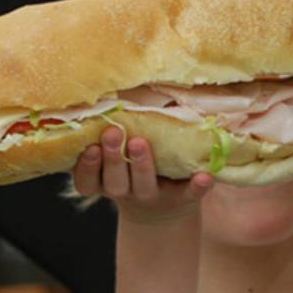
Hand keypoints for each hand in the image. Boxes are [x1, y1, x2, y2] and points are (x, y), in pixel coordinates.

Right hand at [73, 127, 212, 225]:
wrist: (162, 208)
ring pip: (143, 187)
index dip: (86, 167)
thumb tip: (125, 84)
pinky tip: (205, 176)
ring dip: (141, 166)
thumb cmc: (136, 166)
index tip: (90, 146)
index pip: (87, 181)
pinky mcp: (181, 199)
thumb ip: (120, 127)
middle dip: (112, 158)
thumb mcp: (121, 150)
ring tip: (140, 143)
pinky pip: (189, 195)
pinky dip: (197, 187)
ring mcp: (153, 196)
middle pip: (114, 182)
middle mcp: (125, 191)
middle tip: (113, 133)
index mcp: (106, 181)